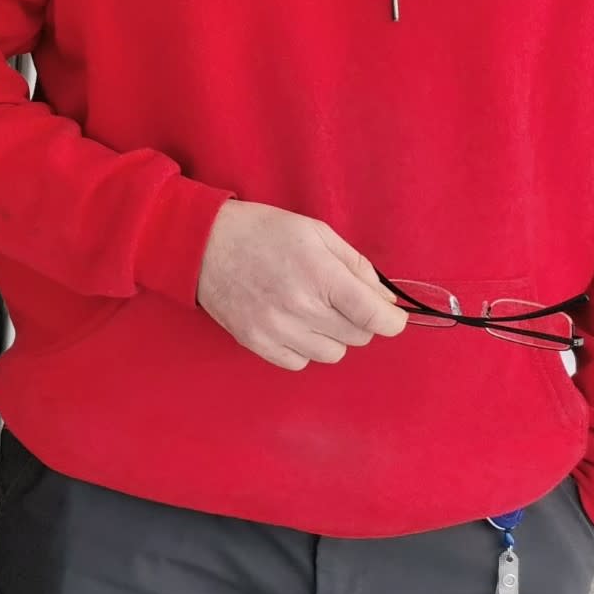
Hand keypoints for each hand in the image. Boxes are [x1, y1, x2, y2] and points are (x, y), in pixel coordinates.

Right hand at [196, 201, 407, 369]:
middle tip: (338, 300)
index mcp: (320, 274)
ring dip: (331, 335)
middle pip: (359, 337)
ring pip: (333, 354)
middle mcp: (300, 306)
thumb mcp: (316, 232)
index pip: (376, 319)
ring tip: (312, 311)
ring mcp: (276, 328)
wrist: (201, 243)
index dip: (392, 320)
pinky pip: (300, 362)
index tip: (388, 314)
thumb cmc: (262, 231)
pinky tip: (292, 323)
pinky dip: (304, 347)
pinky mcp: (256, 342)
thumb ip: (356, 265)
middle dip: (358, 320)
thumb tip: (384, 300)